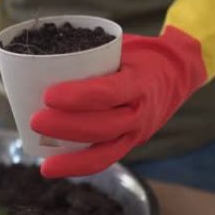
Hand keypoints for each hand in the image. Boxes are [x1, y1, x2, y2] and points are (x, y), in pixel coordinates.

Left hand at [30, 28, 207, 177]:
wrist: (178, 74)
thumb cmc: (141, 56)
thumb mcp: (122, 46)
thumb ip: (91, 53)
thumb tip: (43, 54)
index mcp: (139, 82)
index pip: (107, 92)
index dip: (77, 97)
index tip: (48, 96)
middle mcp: (141, 111)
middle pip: (103, 126)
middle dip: (67, 128)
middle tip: (35, 121)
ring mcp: (137, 132)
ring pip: (106, 152)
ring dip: (72, 158)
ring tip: (43, 162)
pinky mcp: (131, 144)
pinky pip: (106, 159)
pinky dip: (80, 166)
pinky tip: (55, 168)